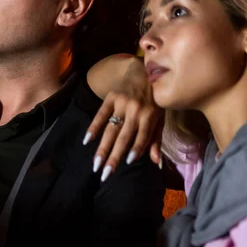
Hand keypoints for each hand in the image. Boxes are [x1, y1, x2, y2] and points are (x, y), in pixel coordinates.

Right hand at [84, 60, 163, 181]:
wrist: (143, 73)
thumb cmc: (153, 101)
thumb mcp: (160, 118)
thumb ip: (156, 139)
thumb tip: (155, 162)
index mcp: (150, 115)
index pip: (142, 136)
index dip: (135, 149)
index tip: (126, 163)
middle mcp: (135, 110)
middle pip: (123, 136)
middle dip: (114, 156)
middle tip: (105, 173)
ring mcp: (121, 103)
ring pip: (110, 129)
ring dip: (102, 147)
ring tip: (95, 164)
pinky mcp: (110, 97)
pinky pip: (100, 115)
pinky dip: (93, 127)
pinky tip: (87, 141)